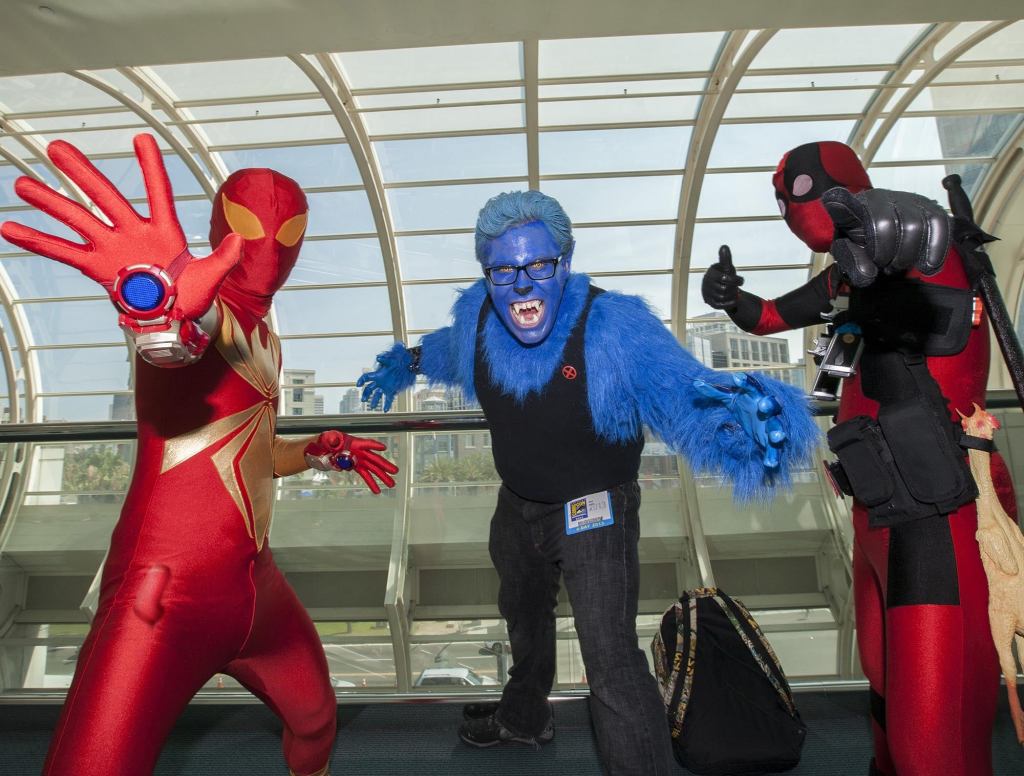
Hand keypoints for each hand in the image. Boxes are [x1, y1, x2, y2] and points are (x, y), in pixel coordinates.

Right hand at [1, 134, 241, 322]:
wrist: (175, 319)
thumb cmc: (195, 295)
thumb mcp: (212, 276)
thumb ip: (224, 258)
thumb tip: (239, 239)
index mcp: (164, 231)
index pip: (158, 193)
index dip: (151, 168)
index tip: (142, 138)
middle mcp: (133, 232)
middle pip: (106, 197)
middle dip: (82, 173)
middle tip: (57, 147)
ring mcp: (112, 248)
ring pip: (78, 220)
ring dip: (51, 203)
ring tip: (22, 184)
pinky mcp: (98, 268)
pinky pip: (65, 253)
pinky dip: (40, 242)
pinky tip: (10, 229)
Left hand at [304, 431, 398, 494]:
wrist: (322, 449)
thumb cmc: (325, 441)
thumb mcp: (327, 439)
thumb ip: (331, 439)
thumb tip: (333, 441)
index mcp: (352, 443)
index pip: (364, 443)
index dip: (374, 445)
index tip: (383, 448)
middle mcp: (359, 451)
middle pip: (373, 458)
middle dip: (384, 465)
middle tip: (395, 471)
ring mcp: (358, 459)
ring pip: (372, 469)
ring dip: (382, 477)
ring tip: (391, 484)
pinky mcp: (355, 466)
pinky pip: (365, 475)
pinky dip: (371, 483)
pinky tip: (377, 490)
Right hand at [356, 343, 416, 412]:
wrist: (407, 366)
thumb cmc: (398, 362)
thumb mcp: (391, 361)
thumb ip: (385, 360)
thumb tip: (378, 357)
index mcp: (377, 374)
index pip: (366, 377)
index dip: (361, 380)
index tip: (359, 385)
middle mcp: (379, 381)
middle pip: (369, 389)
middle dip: (366, 394)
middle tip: (364, 400)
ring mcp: (385, 387)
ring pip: (377, 395)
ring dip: (374, 401)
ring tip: (373, 407)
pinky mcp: (392, 390)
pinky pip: (388, 399)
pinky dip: (387, 404)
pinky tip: (385, 410)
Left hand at [693, 372, 787, 469]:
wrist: (758, 421)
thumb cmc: (744, 405)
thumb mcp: (730, 399)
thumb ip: (714, 392)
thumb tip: (695, 383)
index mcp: (756, 395)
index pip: (752, 386)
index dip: (745, 382)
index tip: (736, 377)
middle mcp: (767, 409)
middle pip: (772, 404)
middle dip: (769, 405)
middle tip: (763, 406)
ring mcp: (771, 425)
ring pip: (778, 428)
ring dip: (778, 432)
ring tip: (776, 437)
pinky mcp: (771, 442)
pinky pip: (775, 450)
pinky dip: (773, 457)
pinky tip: (769, 464)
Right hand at [701, 245, 743, 310]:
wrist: (720, 288)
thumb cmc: (724, 275)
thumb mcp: (726, 267)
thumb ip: (725, 258)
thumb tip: (724, 246)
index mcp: (711, 274)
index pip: (725, 279)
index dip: (736, 280)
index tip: (741, 281)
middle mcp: (707, 284)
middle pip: (725, 289)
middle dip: (734, 288)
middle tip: (735, 287)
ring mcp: (707, 294)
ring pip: (724, 297)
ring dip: (732, 295)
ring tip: (733, 292)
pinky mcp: (710, 302)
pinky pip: (722, 305)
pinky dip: (730, 303)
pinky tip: (733, 300)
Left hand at [822, 187, 949, 287]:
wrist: (886, 239)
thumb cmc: (865, 244)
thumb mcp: (852, 254)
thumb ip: (854, 263)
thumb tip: (868, 273)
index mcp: (856, 208)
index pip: (845, 205)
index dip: (839, 203)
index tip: (832, 200)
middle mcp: (882, 197)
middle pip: (885, 225)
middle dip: (884, 254)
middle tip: (883, 265)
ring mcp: (909, 199)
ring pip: (915, 226)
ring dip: (906, 255)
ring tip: (898, 264)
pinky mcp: (932, 208)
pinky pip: (940, 226)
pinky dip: (935, 250)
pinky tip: (926, 265)